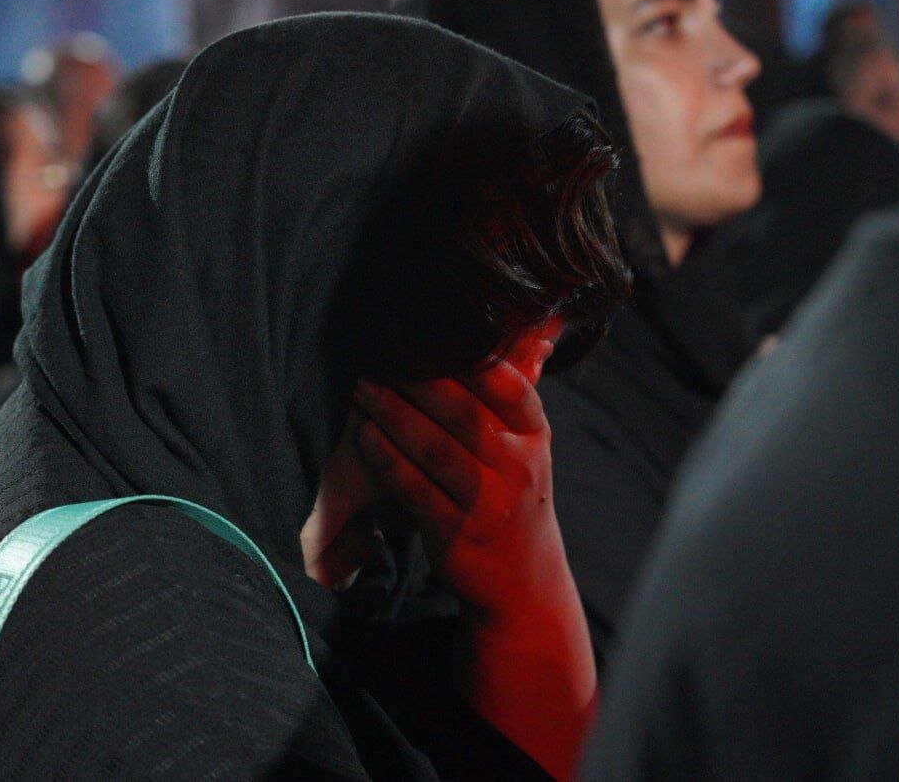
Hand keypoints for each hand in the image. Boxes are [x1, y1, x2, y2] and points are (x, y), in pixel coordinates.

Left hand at [354, 351, 596, 777]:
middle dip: (416, 379)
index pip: (507, 385)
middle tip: (379, 355)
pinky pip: (415, 489)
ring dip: (393, 414)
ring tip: (363, 388)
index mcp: (534, 435)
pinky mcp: (457, 534)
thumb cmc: (513, 492)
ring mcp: (489, 503)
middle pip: (462, 412)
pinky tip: (364, 435)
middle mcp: (518, 466)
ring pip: (435, 448)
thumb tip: (534, 317)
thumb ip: (516, 384)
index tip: (423, 331)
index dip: (466, 356)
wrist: (522, 581)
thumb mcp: (526, 442)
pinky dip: (387, 460)